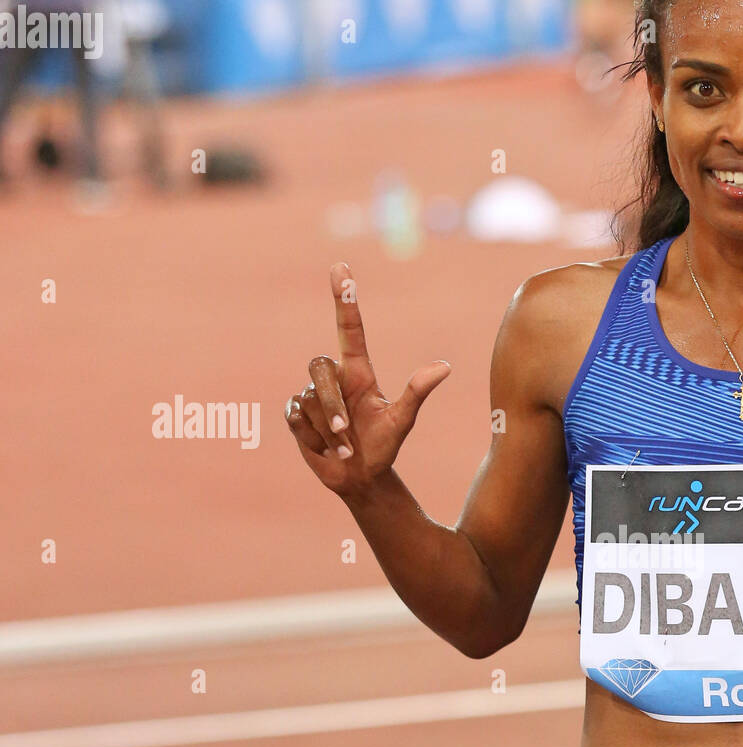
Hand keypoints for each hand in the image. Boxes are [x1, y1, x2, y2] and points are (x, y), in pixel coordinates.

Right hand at [285, 262, 449, 496]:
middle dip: (332, 405)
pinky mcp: (295, 415)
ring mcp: (312, 395)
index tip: (341, 268)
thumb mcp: (402, 421)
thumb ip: (417, 392)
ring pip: (308, 399)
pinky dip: (312, 437)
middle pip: (319, 369)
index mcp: (358, 372)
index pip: (349, 329)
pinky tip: (325, 448)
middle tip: (346, 434)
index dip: (344, 299)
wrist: (360, 478)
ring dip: (327, 430)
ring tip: (343, 447)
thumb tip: (444, 367)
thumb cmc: (384, 446)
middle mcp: (334, 378)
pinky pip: (295, 417)